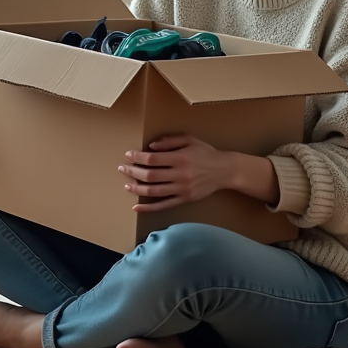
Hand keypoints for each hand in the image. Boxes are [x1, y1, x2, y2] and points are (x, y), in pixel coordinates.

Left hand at [119, 134, 233, 211]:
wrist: (225, 170)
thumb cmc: (206, 152)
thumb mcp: (189, 139)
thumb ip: (170, 141)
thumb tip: (150, 147)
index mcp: (180, 158)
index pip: (152, 159)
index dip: (137, 157)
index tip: (128, 155)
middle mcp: (180, 174)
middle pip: (150, 175)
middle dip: (133, 172)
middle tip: (122, 168)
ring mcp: (182, 189)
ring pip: (154, 191)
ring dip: (137, 189)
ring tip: (127, 185)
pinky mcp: (184, 199)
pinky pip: (163, 205)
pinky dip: (148, 208)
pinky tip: (136, 207)